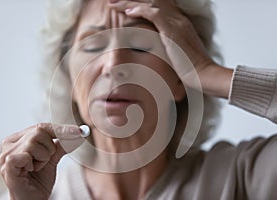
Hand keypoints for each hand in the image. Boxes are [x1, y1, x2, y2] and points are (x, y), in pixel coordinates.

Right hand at [0, 123, 83, 199]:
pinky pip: (25, 155)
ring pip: (34, 144)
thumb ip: (61, 144)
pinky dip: (32, 163)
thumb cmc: (39, 180)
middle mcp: (10, 143)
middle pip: (39, 132)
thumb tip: (78, 133)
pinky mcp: (7, 166)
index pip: (42, 127)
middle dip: (48, 149)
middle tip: (42, 162)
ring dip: (42, 159)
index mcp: (19, 138)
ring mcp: (6, 154)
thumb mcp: (53, 158)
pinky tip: (28, 171)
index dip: (61, 129)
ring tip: (35, 169)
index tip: (79, 131)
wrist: (33, 199)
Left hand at [109, 0, 232, 97]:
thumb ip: (165, 48)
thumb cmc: (190, 69)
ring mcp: (176, 22)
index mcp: (179, 24)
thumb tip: (150, 52)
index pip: (157, 7)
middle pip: (152, 1)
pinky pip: (153, 13)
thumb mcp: (176, 55)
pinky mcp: (172, 29)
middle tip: (114, 1)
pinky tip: (127, 12)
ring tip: (113, 3)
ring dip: (130, 2)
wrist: (203, 74)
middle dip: (131, 0)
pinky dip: (139, 10)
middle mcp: (178, 19)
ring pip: (150, 4)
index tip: (125, 7)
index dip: (140, 5)